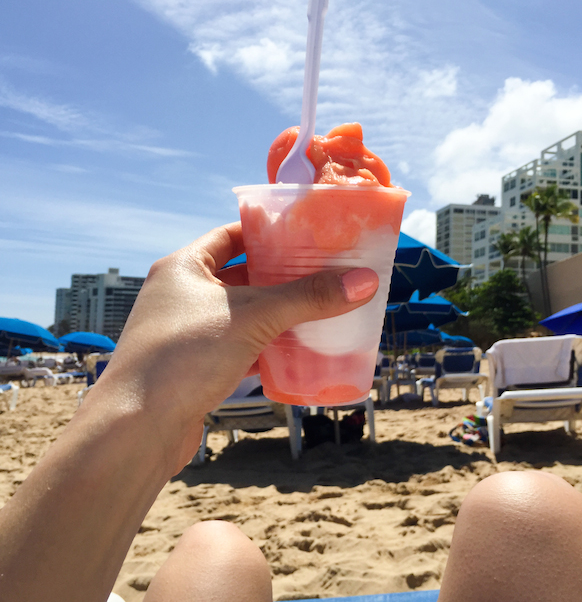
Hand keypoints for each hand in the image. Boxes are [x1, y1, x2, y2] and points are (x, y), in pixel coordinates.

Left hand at [92, 221, 378, 473]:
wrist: (137, 430)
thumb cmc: (183, 357)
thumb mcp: (252, 317)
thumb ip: (308, 298)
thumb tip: (364, 281)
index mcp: (185, 267)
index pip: (232, 234)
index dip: (269, 231)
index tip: (306, 234)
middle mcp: (182, 295)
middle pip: (242, 275)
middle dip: (282, 276)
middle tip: (323, 272)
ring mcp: (188, 332)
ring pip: (243, 314)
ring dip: (277, 314)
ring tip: (319, 309)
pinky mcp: (195, 365)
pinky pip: (239, 346)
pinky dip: (266, 346)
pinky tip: (296, 350)